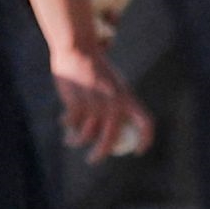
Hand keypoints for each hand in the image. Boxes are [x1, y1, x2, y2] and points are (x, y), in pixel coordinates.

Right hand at [51, 44, 153, 163]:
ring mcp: (96, 106)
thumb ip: (116, 102)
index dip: (146, 140)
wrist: (78, 49)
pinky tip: (63, 123)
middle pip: (110, 140)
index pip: (145, 123)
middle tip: (93, 159)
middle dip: (100, 154)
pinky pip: (72, 124)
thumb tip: (114, 127)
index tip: (138, 151)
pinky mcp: (78, 105)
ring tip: (71, 141)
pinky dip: (67, 125)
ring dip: (76, 140)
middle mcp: (114, 105)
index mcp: (127, 98)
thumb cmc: (96, 68)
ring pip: (86, 135)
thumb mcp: (114, 84)